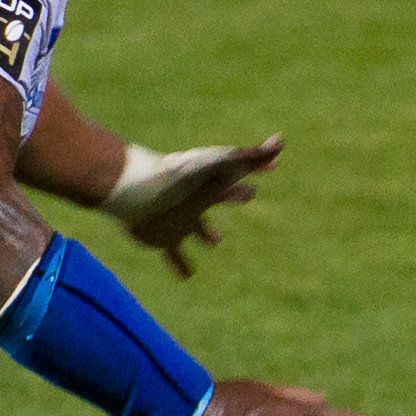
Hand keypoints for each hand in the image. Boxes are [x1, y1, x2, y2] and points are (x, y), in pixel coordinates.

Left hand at [110, 135, 283, 276]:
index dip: (258, 165)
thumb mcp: (219, 164)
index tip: (275, 163)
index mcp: (212, 181)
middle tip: (250, 193)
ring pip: (196, 228)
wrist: (135, 192)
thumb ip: (250, 157)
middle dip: (235, 193)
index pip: (241, 170)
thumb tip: (281, 140)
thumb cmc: (179, 177)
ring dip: (207, 233)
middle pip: (220, 194)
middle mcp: (196, 198)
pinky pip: (174, 255)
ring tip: (215, 242)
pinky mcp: (163, 238)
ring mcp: (179, 219)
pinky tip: (186, 276)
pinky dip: (181, 265)